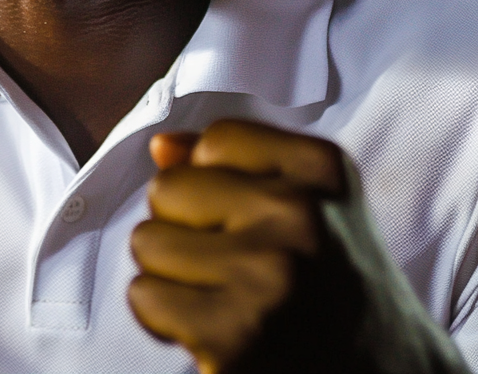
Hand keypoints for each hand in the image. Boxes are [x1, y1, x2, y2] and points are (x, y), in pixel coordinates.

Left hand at [128, 120, 467, 373]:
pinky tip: (209, 327)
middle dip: (182, 226)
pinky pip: (145, 296)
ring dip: (169, 274)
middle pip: (168, 187)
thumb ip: (236, 164)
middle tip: (231, 264)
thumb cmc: (332, 283)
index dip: (214, 178)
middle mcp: (299, 214)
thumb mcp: (312, 203)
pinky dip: (163, 317)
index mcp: (321, 169)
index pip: (215, 141)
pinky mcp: (236, 335)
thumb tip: (161, 146)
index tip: (246, 217)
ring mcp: (268, 274)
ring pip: (147, 241)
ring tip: (220, 294)